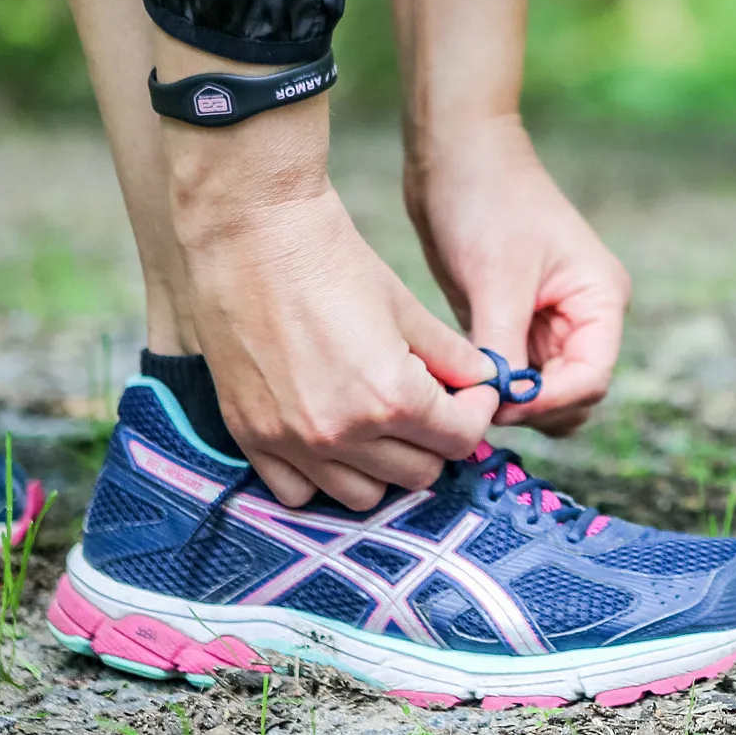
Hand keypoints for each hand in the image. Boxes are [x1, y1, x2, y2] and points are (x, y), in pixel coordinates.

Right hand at [162, 65, 497, 509]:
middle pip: (418, 474)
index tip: (471, 393)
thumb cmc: (333, 262)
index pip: (460, 440)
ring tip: (383, 424)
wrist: (251, 238)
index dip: (475, 414)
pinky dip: (323, 477)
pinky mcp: (252, 437)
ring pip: (364, 496)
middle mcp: (342, 433)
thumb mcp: (407, 307)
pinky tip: (332, 439)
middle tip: (432, 404)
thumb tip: (484, 383)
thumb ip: (452, 357)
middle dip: (436, 440)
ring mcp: (293, 442)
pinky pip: (299, 493)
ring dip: (385, 466)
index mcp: (391, 398)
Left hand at [407, 114, 629, 436]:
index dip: (551, 401)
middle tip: (478, 407)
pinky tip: (462, 383)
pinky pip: (515, 373)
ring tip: (467, 397)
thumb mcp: (497, 279)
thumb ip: (505, 346)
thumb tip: (500, 404)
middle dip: (532, 408)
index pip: (592, 376)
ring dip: (512, 401)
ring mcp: (551, 321)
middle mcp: (585, 316)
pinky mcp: (516, 323)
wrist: (454, 156)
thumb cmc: (486, 201)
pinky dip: (495, 385)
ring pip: (544, 390)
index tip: (501, 406)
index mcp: (601, 299)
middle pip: (573, 393)